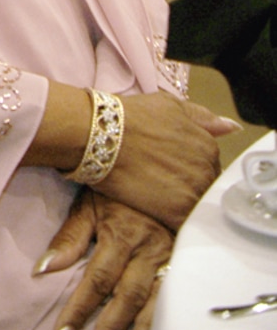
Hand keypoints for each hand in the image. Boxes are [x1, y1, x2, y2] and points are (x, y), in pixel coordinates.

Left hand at [37, 190, 171, 329]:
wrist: (159, 169)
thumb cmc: (115, 186)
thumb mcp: (90, 203)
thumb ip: (70, 238)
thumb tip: (43, 269)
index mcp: (120, 233)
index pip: (97, 280)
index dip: (79, 309)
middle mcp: (146, 249)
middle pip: (124, 298)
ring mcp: (166, 258)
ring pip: (150, 303)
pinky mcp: (179, 262)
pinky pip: (170, 298)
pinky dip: (158, 323)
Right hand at [101, 91, 233, 230]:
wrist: (99, 136)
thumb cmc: (129, 117)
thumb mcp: (168, 105)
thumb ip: (202, 117)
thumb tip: (230, 127)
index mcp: (208, 145)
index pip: (211, 164)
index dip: (191, 166)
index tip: (173, 166)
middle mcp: (207, 169)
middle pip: (207, 186)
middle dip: (189, 185)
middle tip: (163, 181)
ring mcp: (193, 193)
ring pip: (198, 205)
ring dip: (183, 203)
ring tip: (158, 196)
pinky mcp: (177, 214)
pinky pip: (186, 223)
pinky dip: (175, 220)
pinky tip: (157, 211)